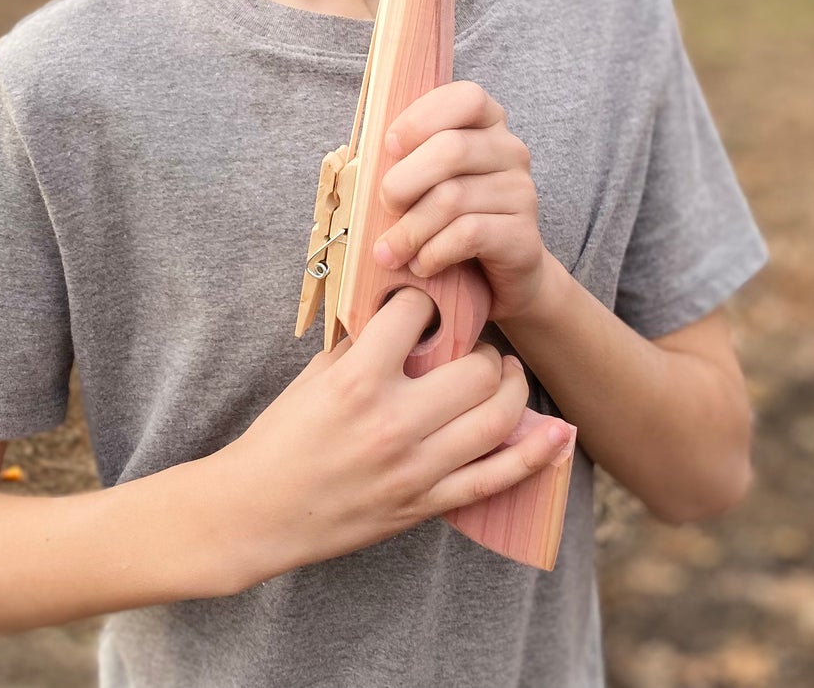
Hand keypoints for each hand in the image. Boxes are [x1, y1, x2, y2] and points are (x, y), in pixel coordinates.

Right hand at [219, 288, 570, 585]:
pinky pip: (496, 478)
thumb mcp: (315, 376)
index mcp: (358, 380)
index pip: (415, 315)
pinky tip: (556, 432)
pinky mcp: (425, 504)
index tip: (426, 305)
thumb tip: (404, 311)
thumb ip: (363, 343)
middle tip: (474, 347)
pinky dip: (535, 455)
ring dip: (512, 388)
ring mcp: (415, 468)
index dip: (424, 301)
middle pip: (475, 369)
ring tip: (504, 375)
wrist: (257, 511)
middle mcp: (393, 422)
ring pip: (498, 418)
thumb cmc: (281, 437)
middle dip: (483, 349)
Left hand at [371, 80, 547, 322]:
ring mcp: (522, 192)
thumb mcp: (429, 179)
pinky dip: (433, 251)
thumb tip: (363, 163)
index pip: (466, 98)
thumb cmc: (450, 217)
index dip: (422, 118)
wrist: (497, 276)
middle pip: (452, 149)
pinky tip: (421, 264)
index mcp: (489, 124)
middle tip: (385, 207)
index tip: (389, 146)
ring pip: (453, 198)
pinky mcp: (523, 236)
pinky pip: (468, 235)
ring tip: (390, 250)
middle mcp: (511, 152)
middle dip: (403, 181)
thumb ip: (407, 159)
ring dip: (410, 229)